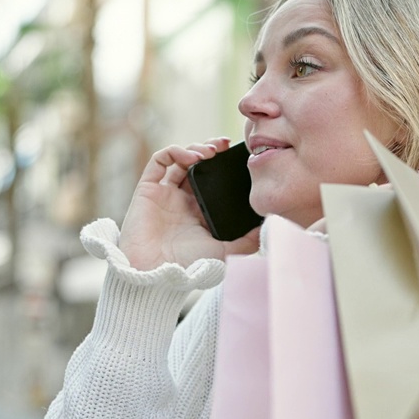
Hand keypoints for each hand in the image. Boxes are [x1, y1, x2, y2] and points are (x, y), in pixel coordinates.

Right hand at [118, 138, 260, 270]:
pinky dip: (175, 151)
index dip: (224, 166)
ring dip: (195, 148)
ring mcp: (165, 194)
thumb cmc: (190, 266)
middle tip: (225, 145)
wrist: (157, 273)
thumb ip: (248, 240)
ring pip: (179, 158)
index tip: (240, 157)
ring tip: (211, 151)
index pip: (213, 180)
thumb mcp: (227, 252)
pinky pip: (159, 161)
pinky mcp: (148, 189)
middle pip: (197, 165)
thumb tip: (270, 227)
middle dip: (211, 150)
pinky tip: (192, 157)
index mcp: (200, 211)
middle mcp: (182, 200)